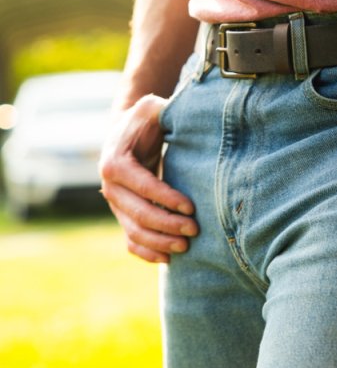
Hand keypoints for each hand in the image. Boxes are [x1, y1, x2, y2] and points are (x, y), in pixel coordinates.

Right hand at [99, 94, 197, 262]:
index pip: (142, 185)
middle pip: (138, 213)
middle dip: (167, 224)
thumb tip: (179, 113)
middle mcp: (110, 187)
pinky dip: (146, 253)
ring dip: (159, 243)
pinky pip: (130, 241)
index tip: (191, 206)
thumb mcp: (152, 108)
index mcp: (115, 162)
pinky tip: (167, 259)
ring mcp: (115, 205)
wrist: (127, 134)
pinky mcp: (122, 216)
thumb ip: (162, 108)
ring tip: (186, 247)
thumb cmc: (146, 120)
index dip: (166, 198)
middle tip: (194, 230)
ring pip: (133, 232)